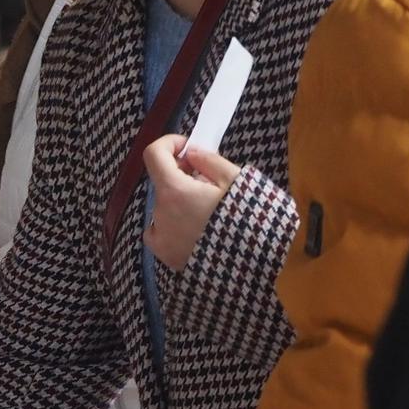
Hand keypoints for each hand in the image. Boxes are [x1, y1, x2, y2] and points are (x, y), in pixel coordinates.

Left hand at [142, 136, 238, 271]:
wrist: (254, 263)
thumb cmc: (247, 218)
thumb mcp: (236, 180)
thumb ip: (209, 161)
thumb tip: (192, 154)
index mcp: (174, 191)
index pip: (153, 154)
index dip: (169, 144)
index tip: (187, 148)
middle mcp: (160, 212)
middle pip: (163, 182)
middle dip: (183, 175)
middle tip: (209, 180)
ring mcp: (160, 236)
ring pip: (165, 206)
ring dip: (182, 201)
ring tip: (211, 210)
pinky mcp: (165, 255)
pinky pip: (160, 231)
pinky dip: (173, 225)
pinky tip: (196, 229)